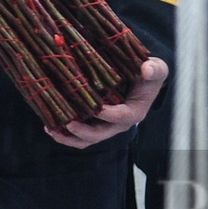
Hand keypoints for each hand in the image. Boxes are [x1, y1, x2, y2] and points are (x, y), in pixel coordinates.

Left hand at [45, 58, 168, 149]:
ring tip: (52, 130)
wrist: (141, 79)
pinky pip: (80, 135)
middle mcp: (119, 123)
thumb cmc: (148, 74)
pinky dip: (66, 134)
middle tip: (69, 123)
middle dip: (84, 131)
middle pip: (101, 134)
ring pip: (87, 139)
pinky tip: (50, 126)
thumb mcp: (156, 69)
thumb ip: (155, 69)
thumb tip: (146, 69)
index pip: (122, 117)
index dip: (109, 115)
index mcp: (134, 112)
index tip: (97, 108)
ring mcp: (106, 125)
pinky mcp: (95, 123)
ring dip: (69, 137)